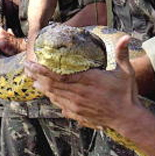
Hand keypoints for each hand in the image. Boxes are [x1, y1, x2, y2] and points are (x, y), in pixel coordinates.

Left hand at [25, 35, 140, 129]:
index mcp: (87, 81)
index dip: (42, 71)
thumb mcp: (126, 72)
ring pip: (53, 95)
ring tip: (31, 79)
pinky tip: (46, 93)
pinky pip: (59, 105)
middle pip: (51, 85)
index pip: (59, 76)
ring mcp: (76, 106)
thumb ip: (122, 54)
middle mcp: (78, 94)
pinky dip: (51, 98)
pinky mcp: (77, 114)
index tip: (31, 64)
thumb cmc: (126, 94)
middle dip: (36, 76)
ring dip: (41, 87)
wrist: (128, 119)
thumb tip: (128, 36)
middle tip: (26, 68)